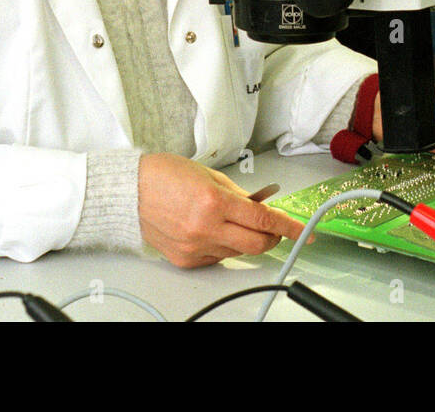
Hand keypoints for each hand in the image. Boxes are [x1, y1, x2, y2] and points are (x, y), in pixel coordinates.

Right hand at [138, 153, 305, 267]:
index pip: (263, 220)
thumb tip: (261, 205)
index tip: (304, 232)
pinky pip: (217, 257)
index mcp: (214, 201)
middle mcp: (206, 228)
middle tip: (274, 229)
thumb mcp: (209, 175)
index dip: (289, 226)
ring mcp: (195, 247)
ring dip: (245, 240)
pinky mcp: (186, 259)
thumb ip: (239, 194)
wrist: (129, 191)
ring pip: (238, 252)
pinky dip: (223, 246)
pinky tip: (213, 230)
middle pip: (257, 244)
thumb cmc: (164, 175)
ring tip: (233, 221)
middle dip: (272, 238)